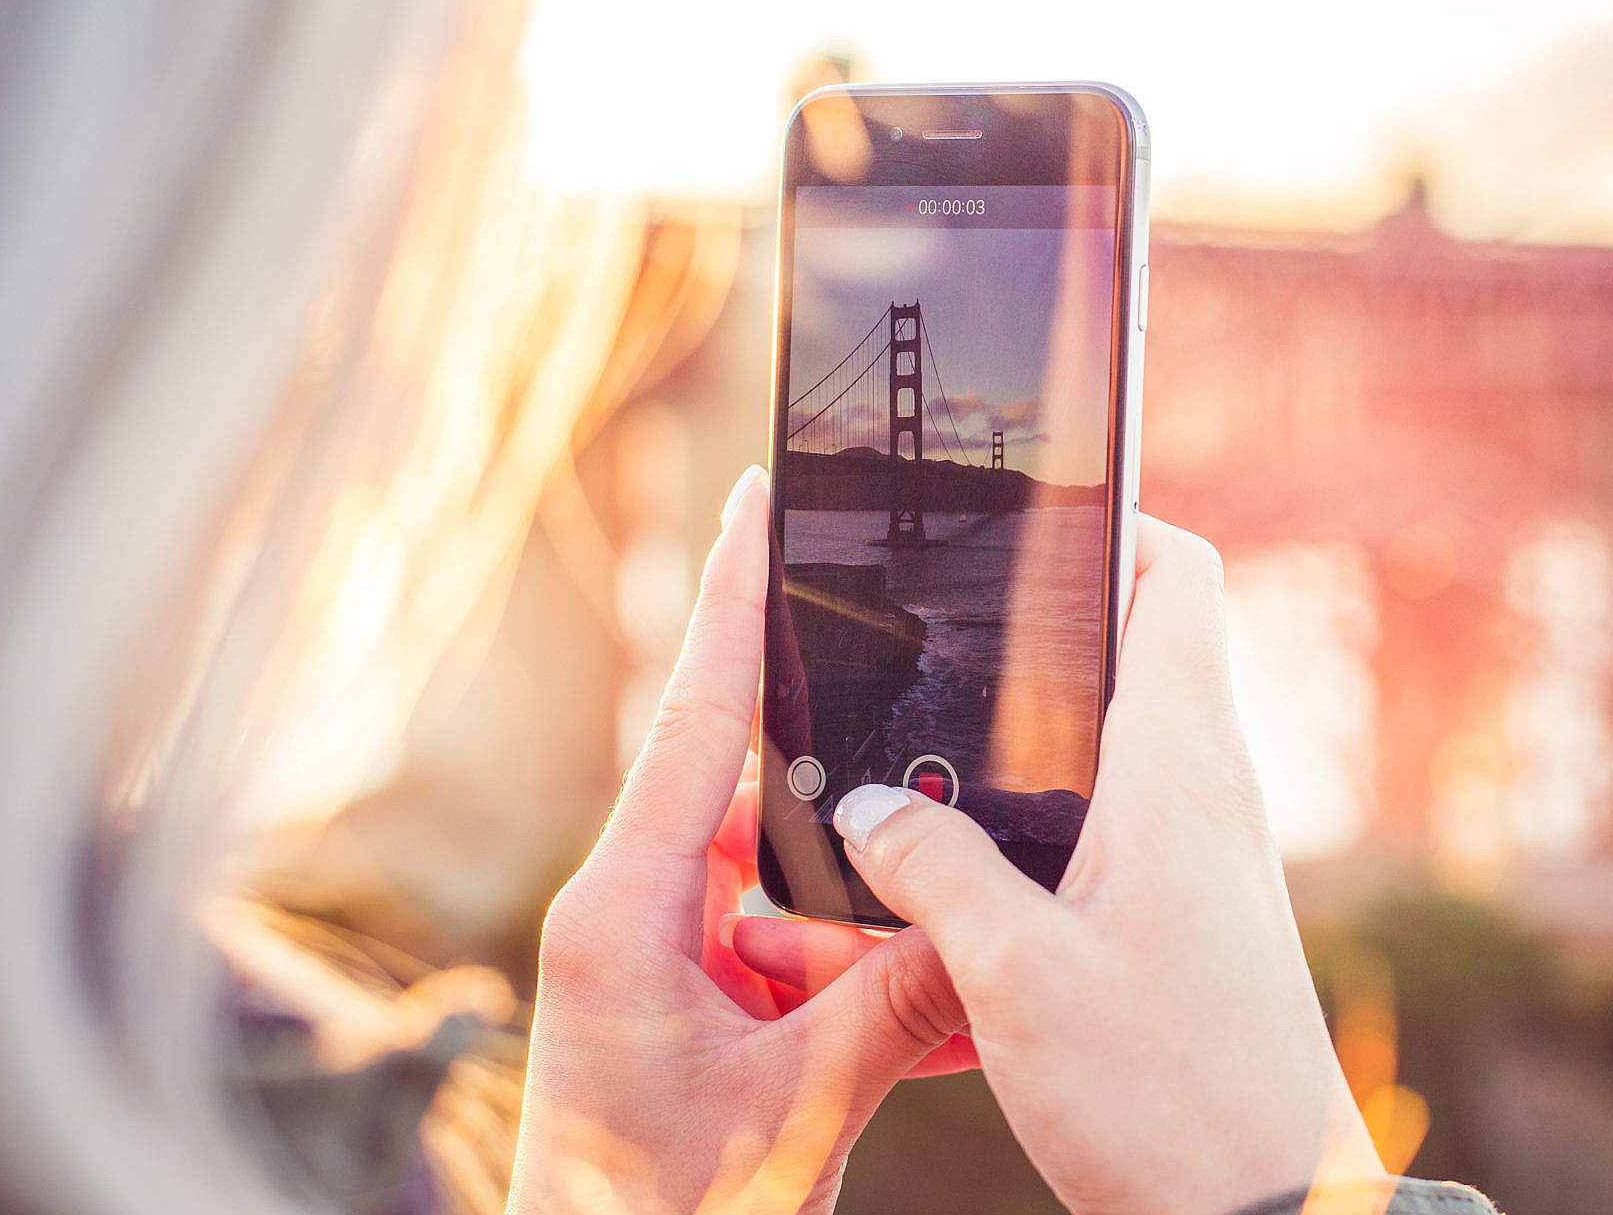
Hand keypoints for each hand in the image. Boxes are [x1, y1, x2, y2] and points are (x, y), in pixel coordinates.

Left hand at [509, 468, 970, 1214]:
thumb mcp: (795, 1109)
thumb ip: (893, 1004)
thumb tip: (988, 919)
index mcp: (624, 912)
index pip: (695, 721)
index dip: (733, 603)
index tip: (755, 503)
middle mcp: (639, 913)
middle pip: (753, 779)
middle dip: (840, 753)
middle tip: (912, 681)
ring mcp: (670, 956)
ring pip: (791, 868)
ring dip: (865, 887)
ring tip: (919, 918)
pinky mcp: (703, 999)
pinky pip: (796, 939)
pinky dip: (860, 953)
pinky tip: (922, 985)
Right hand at [772, 515, 1390, 1214]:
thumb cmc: (1166, 1093)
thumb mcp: (1017, 975)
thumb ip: (933, 869)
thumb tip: (868, 806)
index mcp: (1179, 768)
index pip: (1179, 577)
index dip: (1113, 518)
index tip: (1023, 509)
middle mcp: (1205, 793)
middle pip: (1137, 646)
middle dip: (1040, 625)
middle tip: (940, 626)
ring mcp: (1203, 854)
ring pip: (1114, 739)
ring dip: (1035, 730)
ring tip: (927, 743)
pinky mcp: (1188, 913)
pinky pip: (1113, 820)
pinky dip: (1044, 815)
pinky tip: (964, 865)